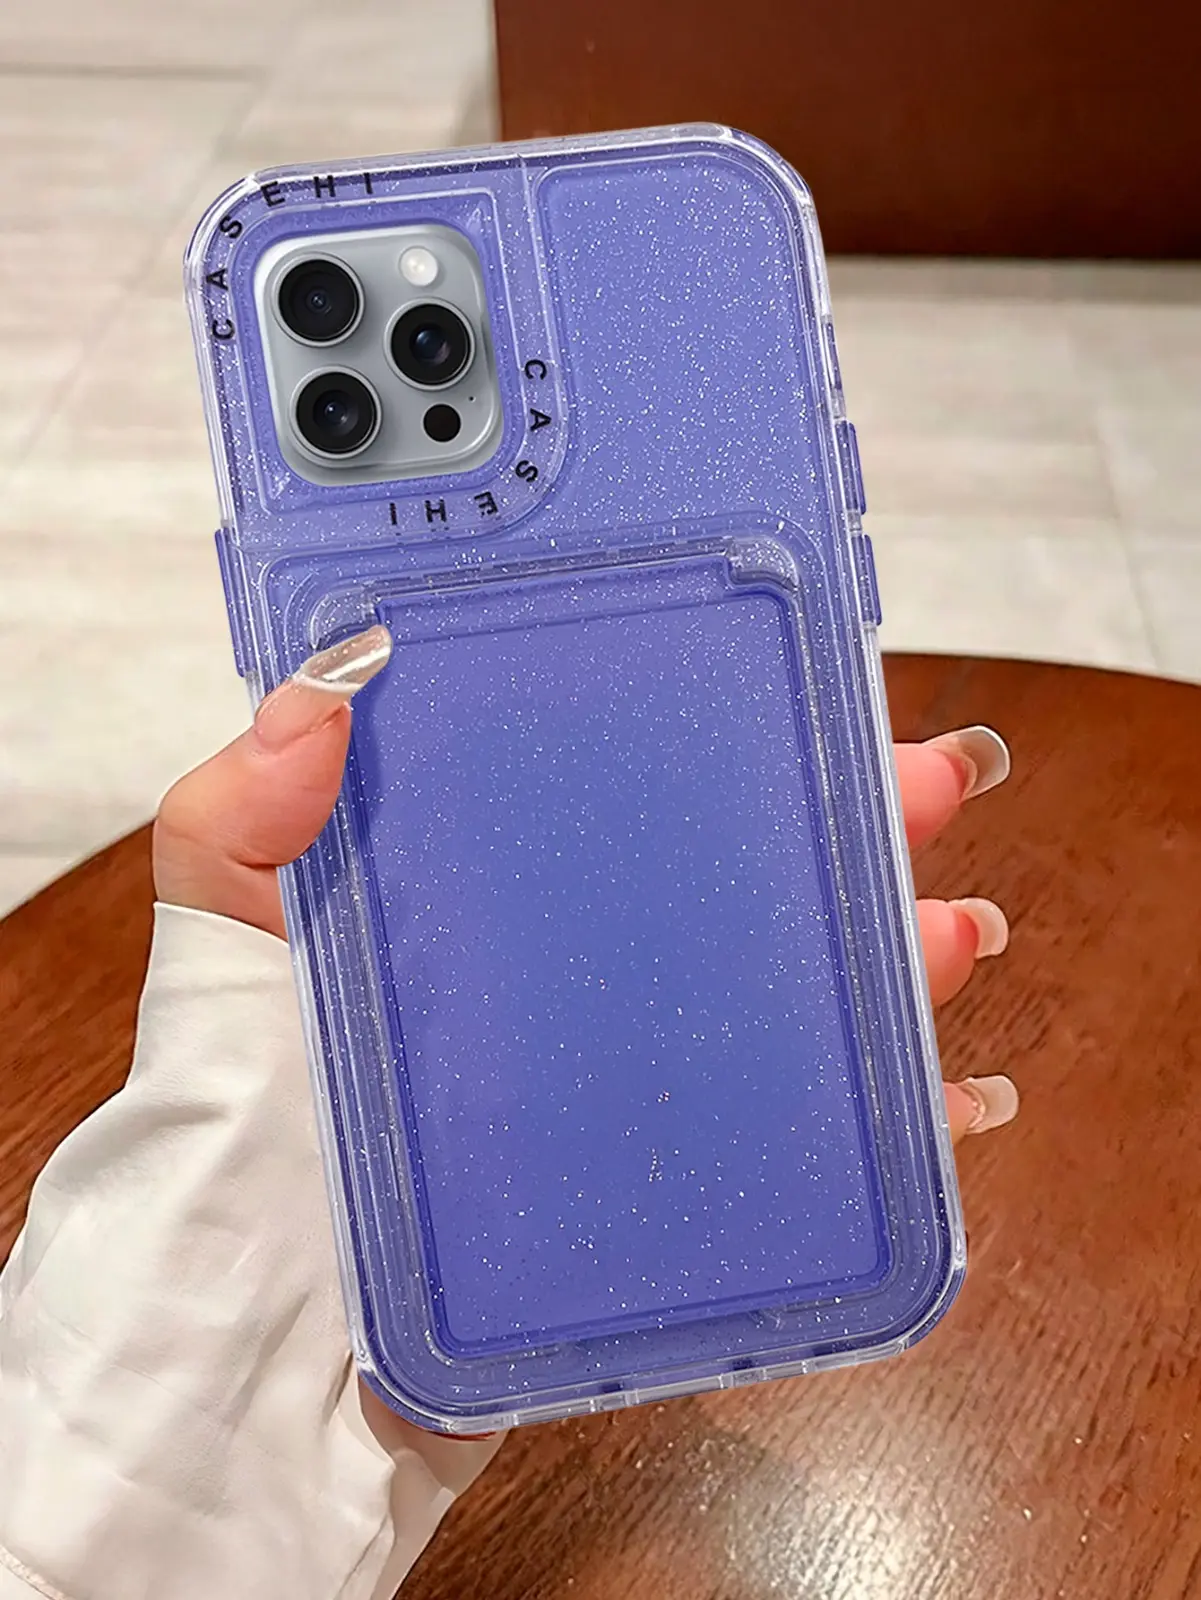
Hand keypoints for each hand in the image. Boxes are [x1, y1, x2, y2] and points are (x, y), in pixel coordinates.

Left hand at [155, 625, 1017, 1145]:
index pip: (623, 786)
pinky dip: (894, 1122)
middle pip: (736, 880)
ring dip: (896, 959)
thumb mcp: (220, 962)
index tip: (808, 682)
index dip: (725, 732)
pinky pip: (803, 1144)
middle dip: (852, 824)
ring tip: (960, 934)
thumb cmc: (232, 1154)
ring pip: (794, 1001)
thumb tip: (321, 684)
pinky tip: (953, 1102)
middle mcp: (573, 982)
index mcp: (486, 900)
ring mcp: (628, 1089)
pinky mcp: (666, 1194)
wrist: (270, 1381)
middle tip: (937, 785)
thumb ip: (236, 827)